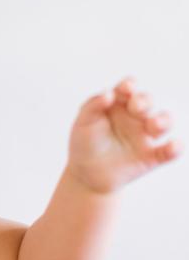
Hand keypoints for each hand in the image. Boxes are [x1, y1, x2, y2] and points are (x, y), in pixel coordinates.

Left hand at [66, 76, 182, 193]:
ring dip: (164, 121)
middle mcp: (136, 116)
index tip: (126, 89)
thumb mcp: (82, 123)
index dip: (130, 85)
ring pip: (165, 122)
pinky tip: (173, 146)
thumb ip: (92, 106)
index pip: (128, 88)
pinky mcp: (153, 156)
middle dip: (145, 101)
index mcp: (118, 103)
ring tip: (153, 126)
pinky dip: (175, 148)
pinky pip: (169, 151)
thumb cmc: (84, 143)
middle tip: (136, 108)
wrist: (86, 174)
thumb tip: (108, 94)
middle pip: (148, 101)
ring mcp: (146, 135)